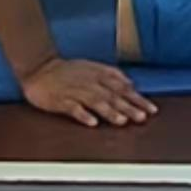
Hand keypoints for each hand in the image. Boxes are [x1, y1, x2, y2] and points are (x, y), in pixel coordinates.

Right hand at [20, 55, 155, 126]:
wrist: (39, 67)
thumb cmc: (67, 70)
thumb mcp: (92, 67)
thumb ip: (112, 76)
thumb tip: (131, 84)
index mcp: (98, 74)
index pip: (123, 87)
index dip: (137, 98)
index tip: (151, 110)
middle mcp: (90, 82)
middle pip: (112, 95)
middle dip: (128, 107)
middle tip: (142, 117)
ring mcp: (75, 91)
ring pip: (95, 101)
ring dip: (109, 111)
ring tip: (121, 121)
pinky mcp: (61, 100)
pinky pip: (73, 108)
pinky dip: (83, 115)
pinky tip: (91, 123)